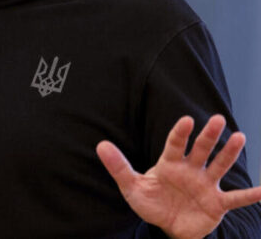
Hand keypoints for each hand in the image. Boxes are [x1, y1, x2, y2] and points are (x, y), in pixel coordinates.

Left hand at [97, 115, 260, 238]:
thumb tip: (100, 145)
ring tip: (240, 137)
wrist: (168, 227)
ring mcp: (205, 185)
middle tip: (217, 119)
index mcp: (170, 163)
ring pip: (220, 166)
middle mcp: (190, 170)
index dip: (180, 133)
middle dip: (209, 135)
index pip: (175, 144)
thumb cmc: (150, 202)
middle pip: (201, 149)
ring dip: (230, 153)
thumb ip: (118, 167)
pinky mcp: (216, 203)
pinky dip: (250, 196)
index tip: (187, 119)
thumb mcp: (132, 187)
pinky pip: (236, 199)